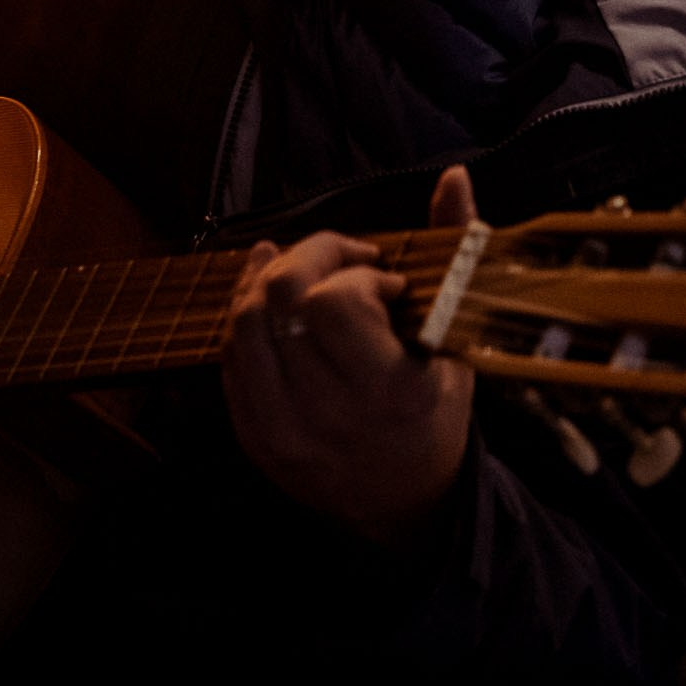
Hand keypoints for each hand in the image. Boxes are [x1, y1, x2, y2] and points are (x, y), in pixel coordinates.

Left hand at [223, 166, 477, 543]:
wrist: (407, 508)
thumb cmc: (436, 415)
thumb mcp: (457, 343)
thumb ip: (451, 255)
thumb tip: (453, 177)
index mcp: (384, 394)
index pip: (334, 302)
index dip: (353, 272)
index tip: (382, 280)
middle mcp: (324, 415)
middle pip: (278, 299)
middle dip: (308, 256)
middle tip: (341, 261)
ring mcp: (280, 431)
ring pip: (241, 324)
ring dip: (266, 281)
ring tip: (303, 272)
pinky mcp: (253, 438)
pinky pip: (228, 359)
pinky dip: (245, 319)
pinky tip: (269, 299)